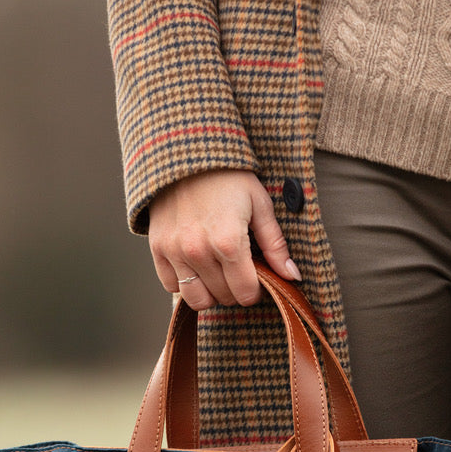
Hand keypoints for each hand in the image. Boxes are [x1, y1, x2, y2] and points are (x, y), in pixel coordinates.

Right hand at [148, 169, 301, 308]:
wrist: (185, 151)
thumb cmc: (228, 176)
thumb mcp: (259, 204)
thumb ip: (275, 245)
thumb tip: (293, 277)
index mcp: (229, 241)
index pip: (245, 293)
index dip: (255, 291)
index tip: (256, 279)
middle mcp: (199, 251)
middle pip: (223, 297)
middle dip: (235, 290)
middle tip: (239, 271)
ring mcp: (175, 251)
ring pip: (197, 300)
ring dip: (211, 293)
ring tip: (218, 273)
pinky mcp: (157, 248)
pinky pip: (171, 286)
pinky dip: (185, 284)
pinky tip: (196, 267)